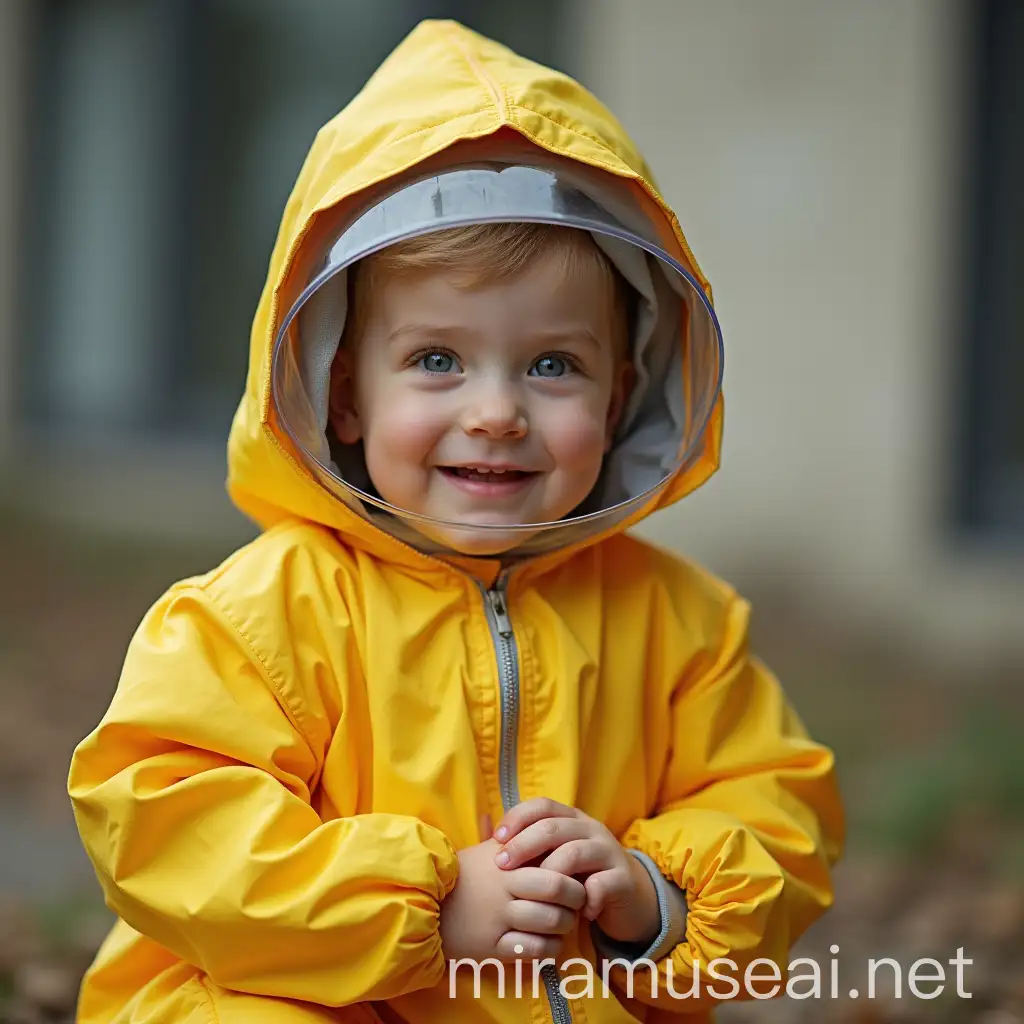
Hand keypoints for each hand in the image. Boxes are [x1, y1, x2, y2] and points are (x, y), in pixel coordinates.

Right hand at [439, 837, 586, 961]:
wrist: (425, 904)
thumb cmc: (463, 875)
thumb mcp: (486, 852)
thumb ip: (516, 841)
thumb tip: (546, 828)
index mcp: (506, 863)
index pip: (554, 866)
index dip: (572, 875)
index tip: (575, 878)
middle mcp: (504, 889)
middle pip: (557, 890)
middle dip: (576, 898)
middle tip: (577, 902)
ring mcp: (499, 919)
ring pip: (551, 922)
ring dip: (565, 924)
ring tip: (563, 922)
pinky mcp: (493, 947)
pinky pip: (535, 950)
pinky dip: (550, 948)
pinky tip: (548, 943)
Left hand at [493, 798, 660, 945]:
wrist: (628, 896)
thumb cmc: (581, 875)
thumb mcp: (557, 856)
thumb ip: (532, 848)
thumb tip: (487, 838)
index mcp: (572, 818)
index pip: (542, 805)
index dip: (517, 817)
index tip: (496, 839)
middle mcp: (590, 829)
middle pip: (553, 827)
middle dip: (523, 845)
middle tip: (502, 865)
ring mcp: (608, 851)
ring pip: (575, 853)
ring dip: (551, 874)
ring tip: (536, 894)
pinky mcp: (622, 878)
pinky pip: (601, 884)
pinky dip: (584, 899)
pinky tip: (575, 914)